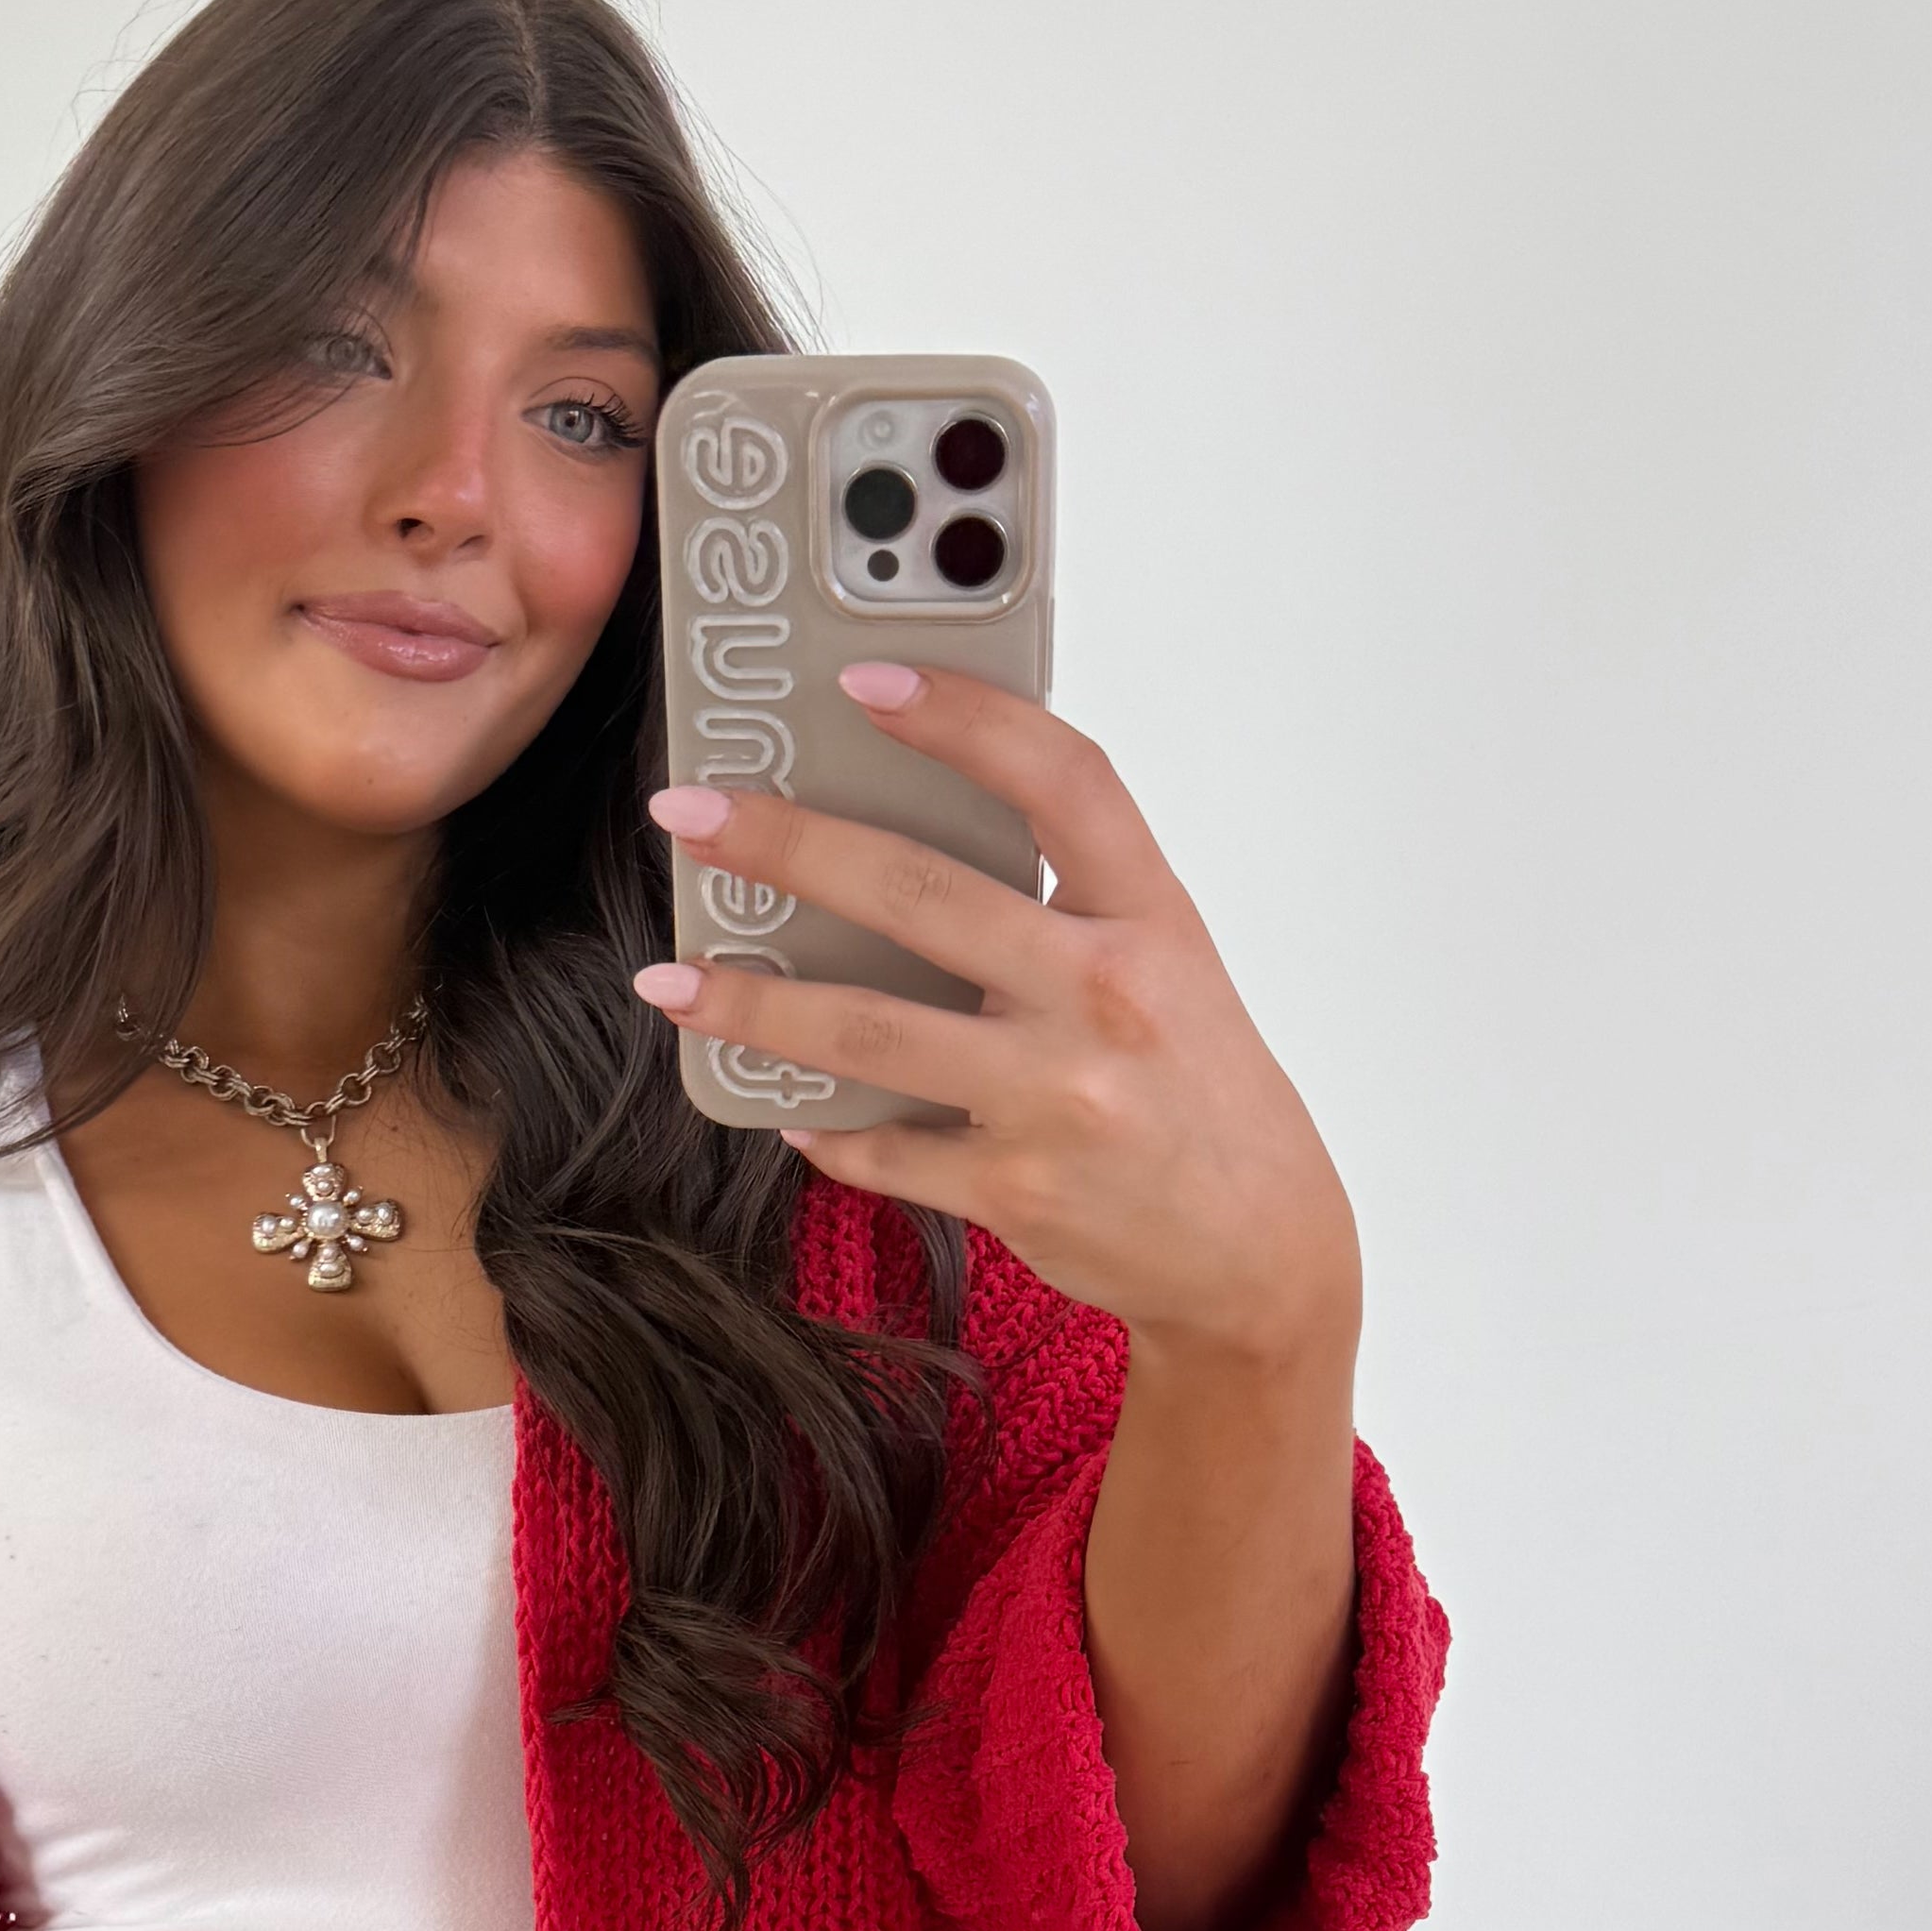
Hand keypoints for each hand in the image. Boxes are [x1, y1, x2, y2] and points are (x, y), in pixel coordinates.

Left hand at [635, 674, 1357, 1371]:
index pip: (1060, 779)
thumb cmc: (1199, 1088)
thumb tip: (909, 837)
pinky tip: (784, 1108)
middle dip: (786, 847)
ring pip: (869, 1031)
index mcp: (1149, 917)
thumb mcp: (1167, 964)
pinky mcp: (1016, 1189)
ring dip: (752, 1004)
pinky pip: (885, 1149)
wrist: (1260, 1250)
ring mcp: (1056, 1097)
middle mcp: (1104, 995)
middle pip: (920, 893)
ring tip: (671, 982)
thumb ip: (1065, 901)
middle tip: (688, 816)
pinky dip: (827, 1129)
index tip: (865, 680)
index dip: (962, 717)